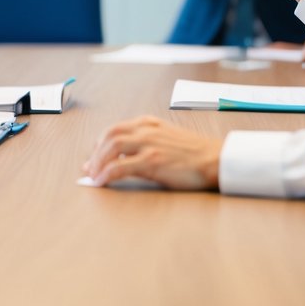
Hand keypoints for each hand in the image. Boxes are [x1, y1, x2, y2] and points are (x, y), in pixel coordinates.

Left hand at [82, 116, 220, 190]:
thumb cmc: (194, 153)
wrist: (215, 159)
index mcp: (148, 123)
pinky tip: (102, 182)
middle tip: (89, 169)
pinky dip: (107, 174)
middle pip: (109, 135)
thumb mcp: (167, 138)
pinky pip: (120, 166)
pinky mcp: (152, 161)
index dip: (100, 143)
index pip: (115, 129)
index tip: (94, 157)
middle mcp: (146, 130)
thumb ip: (147, 142)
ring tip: (93, 176)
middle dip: (95, 153)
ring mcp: (148, 144)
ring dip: (97, 163)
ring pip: (111, 148)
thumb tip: (124, 157)